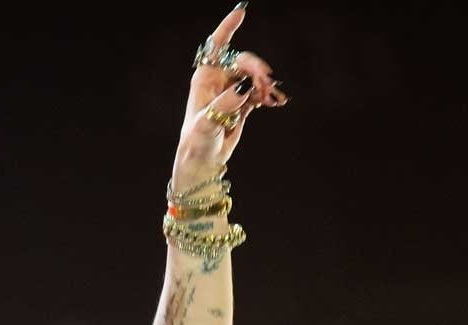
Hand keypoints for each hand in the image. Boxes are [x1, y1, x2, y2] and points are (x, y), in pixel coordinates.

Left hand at [171, 5, 288, 187]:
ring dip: (265, 84)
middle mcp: (218, 80)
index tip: (241, 12)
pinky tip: (276, 102)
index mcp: (204, 79)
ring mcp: (232, 90)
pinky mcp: (243, 102)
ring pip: (254, 76)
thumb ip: (226, 103)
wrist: (204, 161)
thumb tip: (244, 86)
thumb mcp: (207, 123)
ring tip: (271, 99)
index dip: (228, 28)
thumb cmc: (197, 142)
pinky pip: (260, 91)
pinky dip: (269, 94)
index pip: (216, 47)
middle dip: (256, 69)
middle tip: (266, 84)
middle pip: (243, 61)